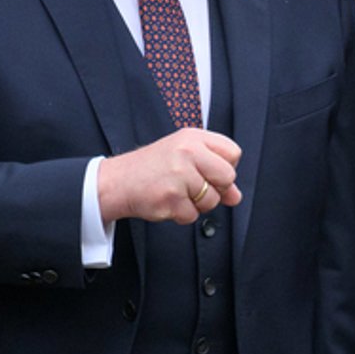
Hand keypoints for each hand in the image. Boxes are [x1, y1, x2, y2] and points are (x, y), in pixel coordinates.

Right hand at [96, 127, 243, 224]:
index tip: (209, 171)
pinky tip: (167, 201)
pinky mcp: (171, 197)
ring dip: (197, 204)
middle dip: (215, 188)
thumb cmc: (155, 168)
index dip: (225, 167)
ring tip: (176, 192)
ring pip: (212, 200)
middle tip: (193, 186)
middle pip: (228, 177)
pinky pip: (193, 215)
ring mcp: (179, 175)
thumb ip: (214, 173)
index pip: (233, 153)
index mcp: (193, 138)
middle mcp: (187, 152)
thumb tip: (236, 196)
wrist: (118, 181)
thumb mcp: (186, 159)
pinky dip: (182, 214)